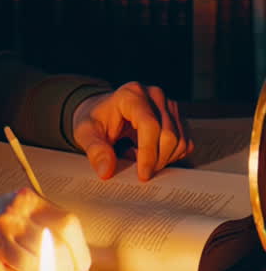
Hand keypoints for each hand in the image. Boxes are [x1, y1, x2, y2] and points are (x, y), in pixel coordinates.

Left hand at [72, 82, 192, 181]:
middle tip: (140, 172)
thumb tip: (106, 170)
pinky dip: (171, 156)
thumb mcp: (85, 133)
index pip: (150, 125)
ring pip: (180, 141)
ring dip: (163, 159)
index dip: (148, 153)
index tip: (142, 175)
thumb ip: (95, 150)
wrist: (103, 111)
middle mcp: (154, 95)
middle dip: (157, 160)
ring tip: (140, 157)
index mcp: (131, 94)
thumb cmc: (95, 120)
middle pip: (169, 135)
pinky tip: (152, 154)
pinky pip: (185, 143)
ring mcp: (169, 105)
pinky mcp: (177, 117)